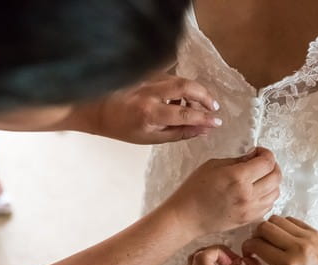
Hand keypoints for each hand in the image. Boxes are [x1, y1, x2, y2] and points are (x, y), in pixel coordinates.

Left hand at [98, 74, 221, 143]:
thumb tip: (204, 130)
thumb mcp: (152, 138)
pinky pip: (171, 76)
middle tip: (213, 107)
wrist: (100, 111)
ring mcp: (147, 79)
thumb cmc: (124, 129)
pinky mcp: (147, 72)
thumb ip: (180, 133)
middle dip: (205, 96)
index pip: (184, 113)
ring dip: (195, 91)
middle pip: (185, 86)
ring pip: (180, 79)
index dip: (204, 118)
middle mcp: (149, 93)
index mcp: (149, 114)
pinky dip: (182, 86)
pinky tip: (182, 97)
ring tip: (199, 105)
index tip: (217, 121)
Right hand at [165, 147, 281, 237]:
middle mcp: (247, 194)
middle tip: (262, 162)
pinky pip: (269, 205)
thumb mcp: (213, 165)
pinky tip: (257, 191)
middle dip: (272, 165)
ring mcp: (250, 209)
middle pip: (276, 176)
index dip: (266, 153)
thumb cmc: (194, 190)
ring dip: (272, 182)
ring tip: (260, 177)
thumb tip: (253, 157)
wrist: (186, 217)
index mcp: (237, 177)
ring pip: (276, 192)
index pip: (266, 162)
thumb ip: (237, 160)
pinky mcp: (249, 219)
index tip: (259, 152)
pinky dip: (267, 196)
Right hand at [242, 216, 317, 264]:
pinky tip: (284, 237)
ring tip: (271, 240)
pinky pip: (292, 220)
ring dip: (269, 228)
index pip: (257, 245)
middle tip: (258, 245)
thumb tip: (246, 259)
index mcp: (287, 264)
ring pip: (277, 220)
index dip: (247, 247)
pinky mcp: (315, 232)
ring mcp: (307, 237)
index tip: (248, 252)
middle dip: (256, 235)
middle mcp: (297, 247)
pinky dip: (283, 226)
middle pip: (264, 227)